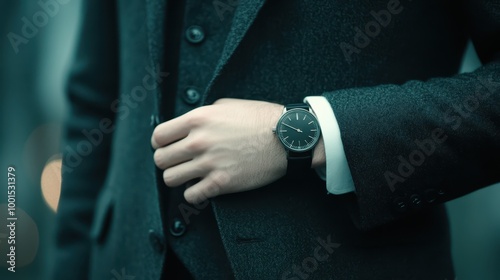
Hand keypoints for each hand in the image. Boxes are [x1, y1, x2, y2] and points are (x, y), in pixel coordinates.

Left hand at [151, 98, 287, 203]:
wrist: (286, 137)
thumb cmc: (259, 118)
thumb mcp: (226, 105)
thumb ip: (202, 115)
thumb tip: (187, 127)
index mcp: (198, 119)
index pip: (159, 136)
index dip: (161, 143)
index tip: (169, 147)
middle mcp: (199, 142)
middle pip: (160, 159)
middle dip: (168, 161)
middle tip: (181, 162)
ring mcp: (209, 164)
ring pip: (171, 179)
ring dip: (179, 178)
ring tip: (191, 174)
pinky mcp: (221, 183)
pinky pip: (191, 196)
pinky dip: (194, 193)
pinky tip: (204, 186)